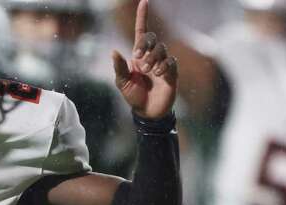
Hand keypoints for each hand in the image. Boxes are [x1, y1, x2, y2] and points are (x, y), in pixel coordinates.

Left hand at [112, 0, 177, 118]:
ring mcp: (163, 63)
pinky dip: (163, 66)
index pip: (141, 31)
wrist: (147, 112)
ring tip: (149, 72)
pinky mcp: (172, 72)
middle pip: (152, 38)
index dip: (142, 16)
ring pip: (161, 48)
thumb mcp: (121, 82)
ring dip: (153, 58)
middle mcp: (151, 56)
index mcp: (138, 55)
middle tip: (138, 58)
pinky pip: (170, 61)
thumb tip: (114, 50)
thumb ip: (118, 67)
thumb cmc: (133, 96)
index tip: (144, 1)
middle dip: (144, 45)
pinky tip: (158, 75)